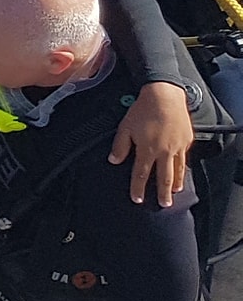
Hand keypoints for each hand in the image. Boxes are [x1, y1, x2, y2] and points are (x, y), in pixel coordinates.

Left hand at [113, 81, 192, 206]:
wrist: (165, 95)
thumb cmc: (142, 110)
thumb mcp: (125, 127)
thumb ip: (120, 146)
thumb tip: (113, 161)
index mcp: (147, 149)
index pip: (141, 174)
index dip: (138, 188)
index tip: (137, 199)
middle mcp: (164, 151)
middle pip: (164, 178)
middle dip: (163, 193)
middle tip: (164, 205)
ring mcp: (178, 146)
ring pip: (177, 170)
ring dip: (176, 183)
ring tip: (175, 192)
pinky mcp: (187, 140)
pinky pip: (184, 158)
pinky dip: (183, 168)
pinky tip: (181, 173)